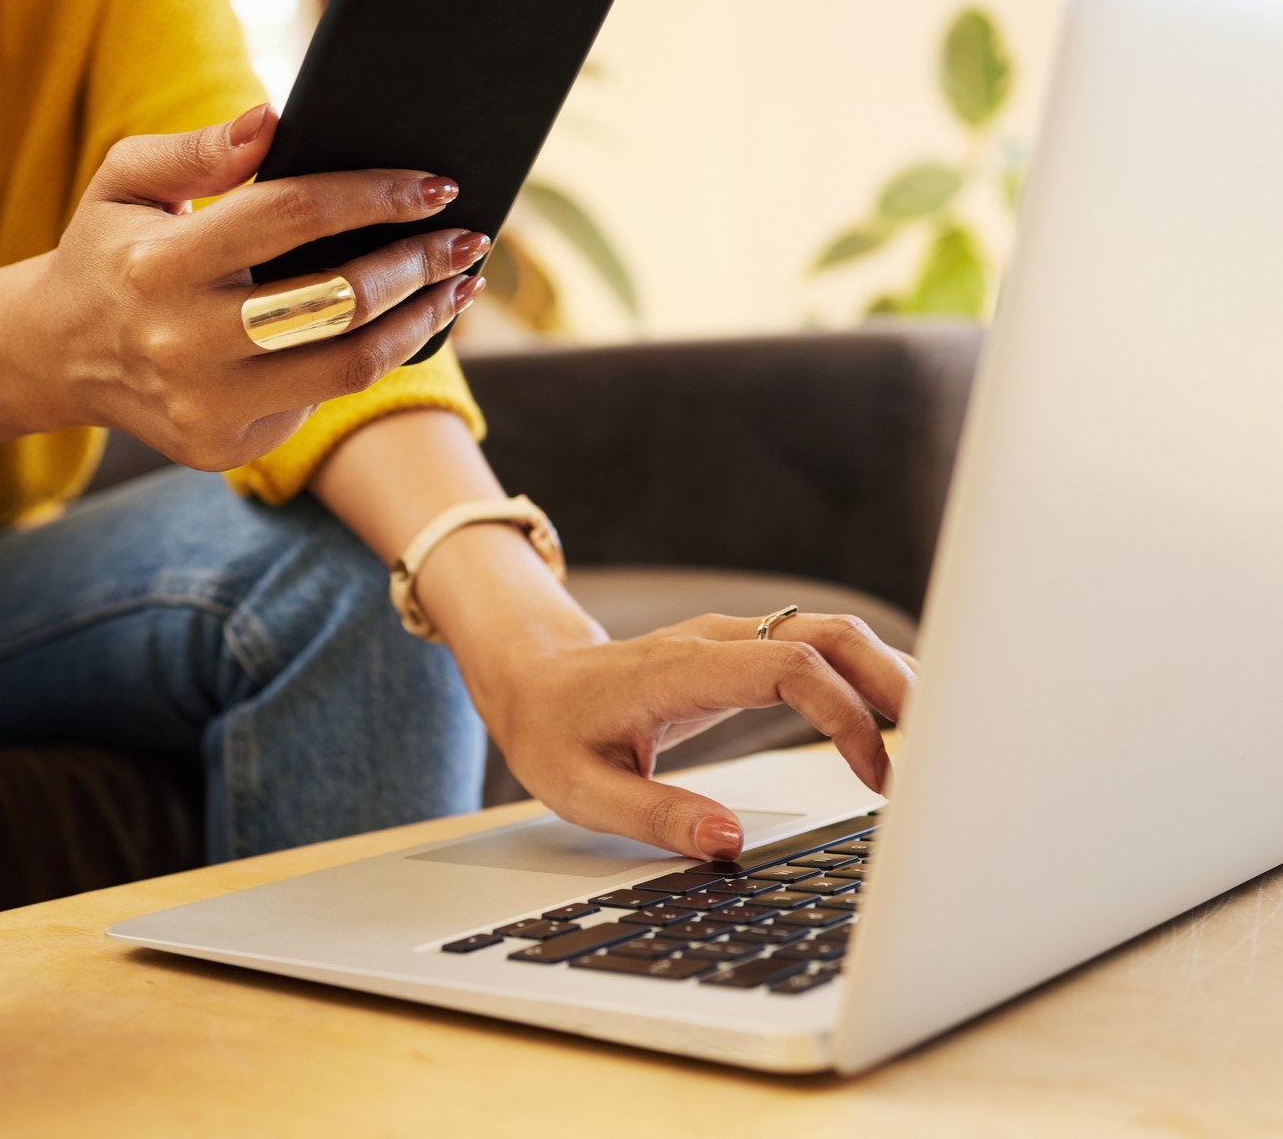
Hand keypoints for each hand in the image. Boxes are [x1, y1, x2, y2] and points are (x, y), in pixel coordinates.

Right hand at [36, 105, 487, 468]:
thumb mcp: (125, 182)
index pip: (290, 216)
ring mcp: (206, 405)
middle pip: (338, 300)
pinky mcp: (226, 447)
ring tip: (459, 285)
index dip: (373, 195)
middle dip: (419, 263)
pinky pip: (324, 398)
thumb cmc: (112, 251)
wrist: (60, 355)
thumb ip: (196, 151)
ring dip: (421, 320)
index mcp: (157, 266)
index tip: (434, 184)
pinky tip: (402, 322)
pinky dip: (373, 356)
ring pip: (350, 366)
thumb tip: (274, 118)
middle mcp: (181, 343)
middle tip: (468, 237)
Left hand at [481, 612, 914, 859]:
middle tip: (944, 747)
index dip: (842, 713)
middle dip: (892, 681)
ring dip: (888, 673)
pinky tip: (896, 717)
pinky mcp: (743, 651)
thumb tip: (730, 844)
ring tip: (937, 738)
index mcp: (679, 671)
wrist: (531, 677)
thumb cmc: (554, 732)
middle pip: (828, 632)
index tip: (873, 774)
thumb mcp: (582, 791)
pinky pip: (818, 645)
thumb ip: (656, 816)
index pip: (786, 666)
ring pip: (831, 630)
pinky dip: (865, 673)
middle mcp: (715, 642)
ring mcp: (732, 638)